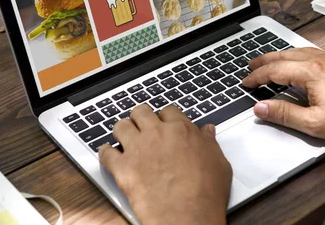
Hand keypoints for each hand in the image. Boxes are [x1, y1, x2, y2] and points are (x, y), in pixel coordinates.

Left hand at [99, 105, 231, 224]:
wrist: (186, 214)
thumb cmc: (205, 192)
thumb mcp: (219, 163)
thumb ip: (210, 143)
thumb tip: (207, 131)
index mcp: (180, 130)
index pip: (168, 110)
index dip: (165, 117)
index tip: (165, 124)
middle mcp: (156, 134)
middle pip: (141, 112)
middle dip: (141, 117)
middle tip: (142, 126)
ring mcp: (138, 149)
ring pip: (121, 126)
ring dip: (122, 130)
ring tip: (125, 137)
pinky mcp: (123, 167)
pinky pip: (106, 153)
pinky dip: (105, 153)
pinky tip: (109, 155)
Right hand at [242, 48, 324, 144]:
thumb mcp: (314, 124)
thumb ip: (284, 114)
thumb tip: (260, 107)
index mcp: (311, 72)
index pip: (275, 70)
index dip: (257, 77)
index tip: (245, 83)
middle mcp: (320, 60)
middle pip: (284, 55)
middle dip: (264, 61)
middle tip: (250, 66)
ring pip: (297, 51)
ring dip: (279, 56)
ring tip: (267, 62)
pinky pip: (310, 53)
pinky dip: (294, 55)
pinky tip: (294, 61)